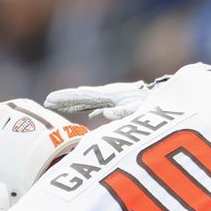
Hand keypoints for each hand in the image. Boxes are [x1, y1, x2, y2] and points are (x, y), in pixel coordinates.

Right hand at [45, 77, 167, 119]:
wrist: (164, 97)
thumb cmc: (151, 104)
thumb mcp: (138, 109)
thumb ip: (122, 112)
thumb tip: (103, 115)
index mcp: (110, 96)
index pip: (82, 97)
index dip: (66, 99)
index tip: (50, 100)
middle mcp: (108, 95)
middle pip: (81, 97)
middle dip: (63, 99)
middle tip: (46, 102)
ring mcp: (111, 98)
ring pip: (86, 100)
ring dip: (71, 103)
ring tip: (54, 105)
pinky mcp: (116, 103)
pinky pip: (95, 105)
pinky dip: (83, 107)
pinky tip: (77, 111)